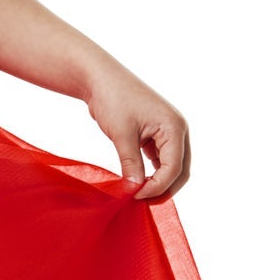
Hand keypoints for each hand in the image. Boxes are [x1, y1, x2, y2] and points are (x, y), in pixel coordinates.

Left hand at [85, 63, 190, 201]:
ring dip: (158, 181)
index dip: (157, 187)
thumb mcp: (122, 135)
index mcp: (174, 128)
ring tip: (138, 194)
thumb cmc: (113, 99)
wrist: (99, 77)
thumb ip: (131, 164)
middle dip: (163, 188)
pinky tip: (137, 181)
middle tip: (141, 202)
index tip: (136, 197)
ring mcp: (168, 131)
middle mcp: (177, 130)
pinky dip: (152, 171)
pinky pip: (160, 158)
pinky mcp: (156, 133)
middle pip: (179, 170)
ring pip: (171, 166)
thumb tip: (135, 190)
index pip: (174, 168)